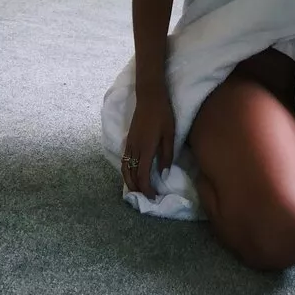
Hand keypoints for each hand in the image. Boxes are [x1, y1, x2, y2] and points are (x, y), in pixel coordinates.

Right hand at [121, 83, 175, 197]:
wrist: (149, 97)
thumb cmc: (163, 115)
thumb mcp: (170, 135)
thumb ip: (167, 155)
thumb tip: (163, 174)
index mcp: (146, 149)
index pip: (143, 176)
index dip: (147, 189)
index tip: (154, 197)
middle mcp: (134, 149)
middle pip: (130, 175)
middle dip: (137, 188)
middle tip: (146, 197)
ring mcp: (129, 144)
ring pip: (125, 168)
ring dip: (129, 181)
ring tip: (138, 190)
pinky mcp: (128, 139)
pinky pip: (124, 160)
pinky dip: (126, 171)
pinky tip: (133, 174)